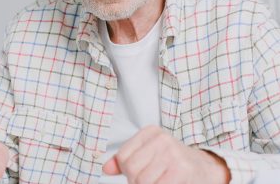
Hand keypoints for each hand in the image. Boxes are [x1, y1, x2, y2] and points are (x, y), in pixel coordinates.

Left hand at [102, 125, 230, 183]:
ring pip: (142, 181)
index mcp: (150, 132)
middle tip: (151, 180)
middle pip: (131, 169)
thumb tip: (105, 169)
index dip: (127, 171)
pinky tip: (168, 182)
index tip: (138, 173)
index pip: (123, 156)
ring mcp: (172, 153)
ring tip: (160, 180)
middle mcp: (161, 139)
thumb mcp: (147, 154)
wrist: (205, 168)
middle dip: (137, 181)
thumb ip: (124, 160)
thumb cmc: (173, 162)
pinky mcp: (181, 169)